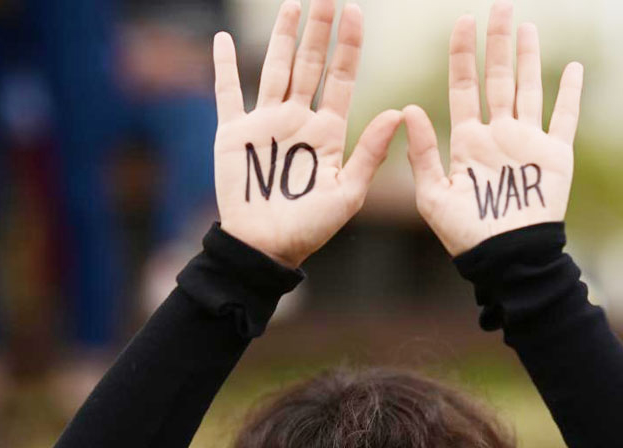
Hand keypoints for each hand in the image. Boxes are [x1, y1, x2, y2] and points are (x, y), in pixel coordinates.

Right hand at [212, 0, 402, 267]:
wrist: (266, 248)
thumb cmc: (310, 227)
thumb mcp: (348, 192)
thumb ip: (369, 152)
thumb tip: (400, 112)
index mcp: (327, 132)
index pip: (341, 78)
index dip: (348, 46)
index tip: (356, 12)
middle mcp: (298, 120)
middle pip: (309, 64)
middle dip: (319, 30)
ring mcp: (265, 123)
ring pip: (274, 68)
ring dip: (282, 37)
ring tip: (293, 4)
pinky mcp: (233, 134)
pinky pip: (226, 92)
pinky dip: (223, 66)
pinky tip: (222, 39)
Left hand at [404, 0, 583, 255]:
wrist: (505, 258)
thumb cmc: (465, 234)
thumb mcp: (433, 195)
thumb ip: (423, 153)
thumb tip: (409, 109)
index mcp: (468, 140)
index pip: (464, 87)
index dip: (463, 55)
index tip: (462, 22)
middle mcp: (498, 134)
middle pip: (498, 78)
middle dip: (497, 43)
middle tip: (499, 7)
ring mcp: (528, 142)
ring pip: (529, 89)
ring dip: (529, 58)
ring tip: (526, 26)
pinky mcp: (556, 156)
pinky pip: (565, 118)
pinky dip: (570, 94)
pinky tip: (572, 69)